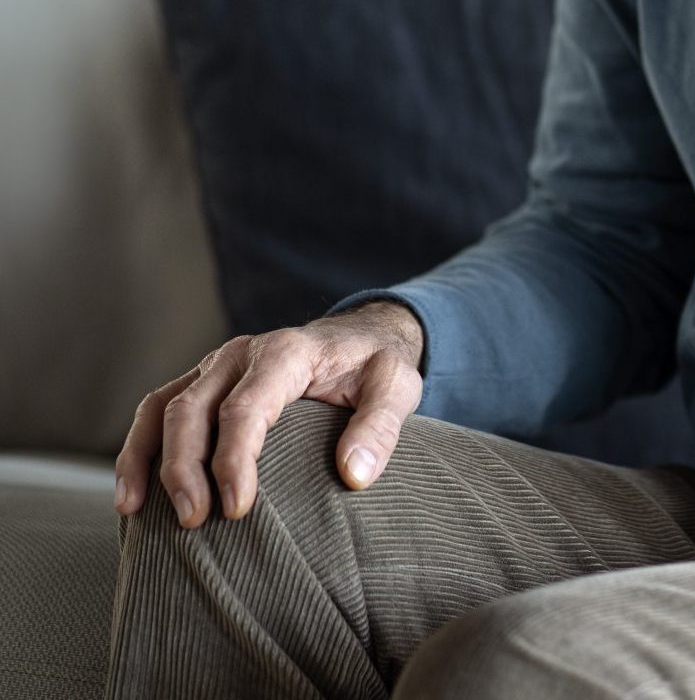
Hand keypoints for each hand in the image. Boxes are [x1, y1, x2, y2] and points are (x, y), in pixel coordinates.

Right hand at [115, 299, 424, 528]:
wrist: (361, 337)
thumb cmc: (377, 367)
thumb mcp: (397, 387)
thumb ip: (380, 427)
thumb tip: (354, 475)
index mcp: (286, 353)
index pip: (245, 408)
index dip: (234, 459)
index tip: (237, 508)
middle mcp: (240, 355)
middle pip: (191, 409)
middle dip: (184, 467)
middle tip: (194, 521)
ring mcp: (216, 367)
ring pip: (162, 408)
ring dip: (146, 459)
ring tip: (137, 513)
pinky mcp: (204, 383)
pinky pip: (157, 412)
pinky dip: (139, 449)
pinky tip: (134, 496)